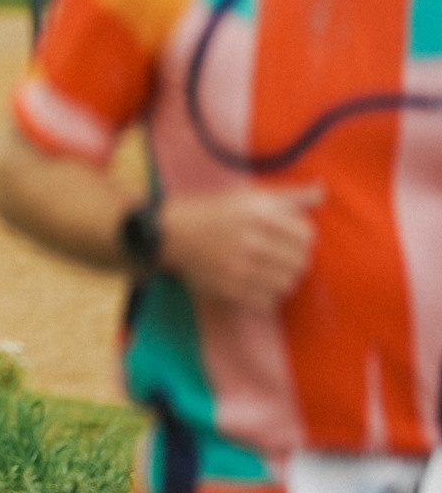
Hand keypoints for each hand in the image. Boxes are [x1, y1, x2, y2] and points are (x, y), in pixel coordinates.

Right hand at [160, 184, 320, 315]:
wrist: (172, 233)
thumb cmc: (215, 212)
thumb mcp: (249, 197)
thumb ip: (288, 197)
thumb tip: (321, 191)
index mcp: (258, 214)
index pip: (307, 236)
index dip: (303, 239)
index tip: (290, 239)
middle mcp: (250, 240)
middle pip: (300, 262)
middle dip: (296, 261)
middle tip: (282, 257)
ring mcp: (239, 266)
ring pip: (287, 284)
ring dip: (283, 279)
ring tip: (272, 272)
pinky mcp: (228, 288)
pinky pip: (267, 302)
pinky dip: (268, 296)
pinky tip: (258, 285)